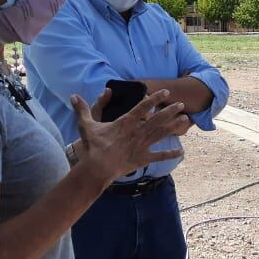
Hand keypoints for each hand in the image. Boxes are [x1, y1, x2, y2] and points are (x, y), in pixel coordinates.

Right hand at [72, 88, 188, 183]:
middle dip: (170, 110)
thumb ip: (82, 109)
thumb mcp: (86, 125)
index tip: (165, 92)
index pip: (143, 107)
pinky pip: (159, 156)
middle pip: (158, 118)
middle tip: (181, 104)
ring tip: (186, 119)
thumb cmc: (92, 146)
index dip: (155, 98)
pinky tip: (181, 152)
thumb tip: (73, 96)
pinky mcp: (143, 159)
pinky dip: (170, 154)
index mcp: (126, 122)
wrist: (97, 167)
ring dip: (174, 126)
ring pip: (161, 133)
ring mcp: (142, 145)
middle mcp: (137, 131)